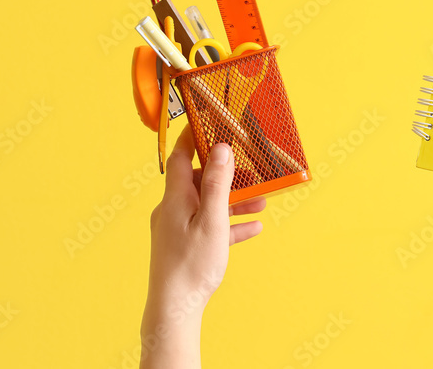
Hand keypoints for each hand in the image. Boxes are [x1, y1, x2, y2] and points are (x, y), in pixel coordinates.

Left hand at [139, 125, 265, 368]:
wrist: (174, 309)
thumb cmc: (192, 265)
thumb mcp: (212, 219)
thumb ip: (219, 183)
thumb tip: (222, 149)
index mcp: (175, 198)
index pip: (182, 157)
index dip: (195, 138)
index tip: (210, 123)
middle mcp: (172, 209)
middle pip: (199, 181)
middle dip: (226, 174)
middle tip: (250, 167)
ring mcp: (177, 228)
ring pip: (207, 204)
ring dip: (233, 200)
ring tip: (261, 200)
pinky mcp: (184, 246)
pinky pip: (209, 227)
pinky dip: (229, 224)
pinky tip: (252, 227)